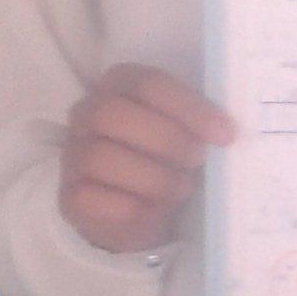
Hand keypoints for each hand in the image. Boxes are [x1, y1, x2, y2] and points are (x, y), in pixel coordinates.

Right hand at [60, 63, 235, 253]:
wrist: (134, 210)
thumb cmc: (164, 160)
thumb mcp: (182, 133)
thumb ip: (197, 124)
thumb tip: (228, 131)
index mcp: (119, 84)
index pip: (149, 84)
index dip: (188, 108)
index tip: (224, 134)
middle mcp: (87, 112)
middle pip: (115, 114)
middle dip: (166, 140)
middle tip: (197, 160)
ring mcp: (73, 153)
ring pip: (102, 157)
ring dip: (153, 178)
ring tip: (180, 189)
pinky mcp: (69, 195)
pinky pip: (94, 198)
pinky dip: (133, 208)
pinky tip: (154, 211)